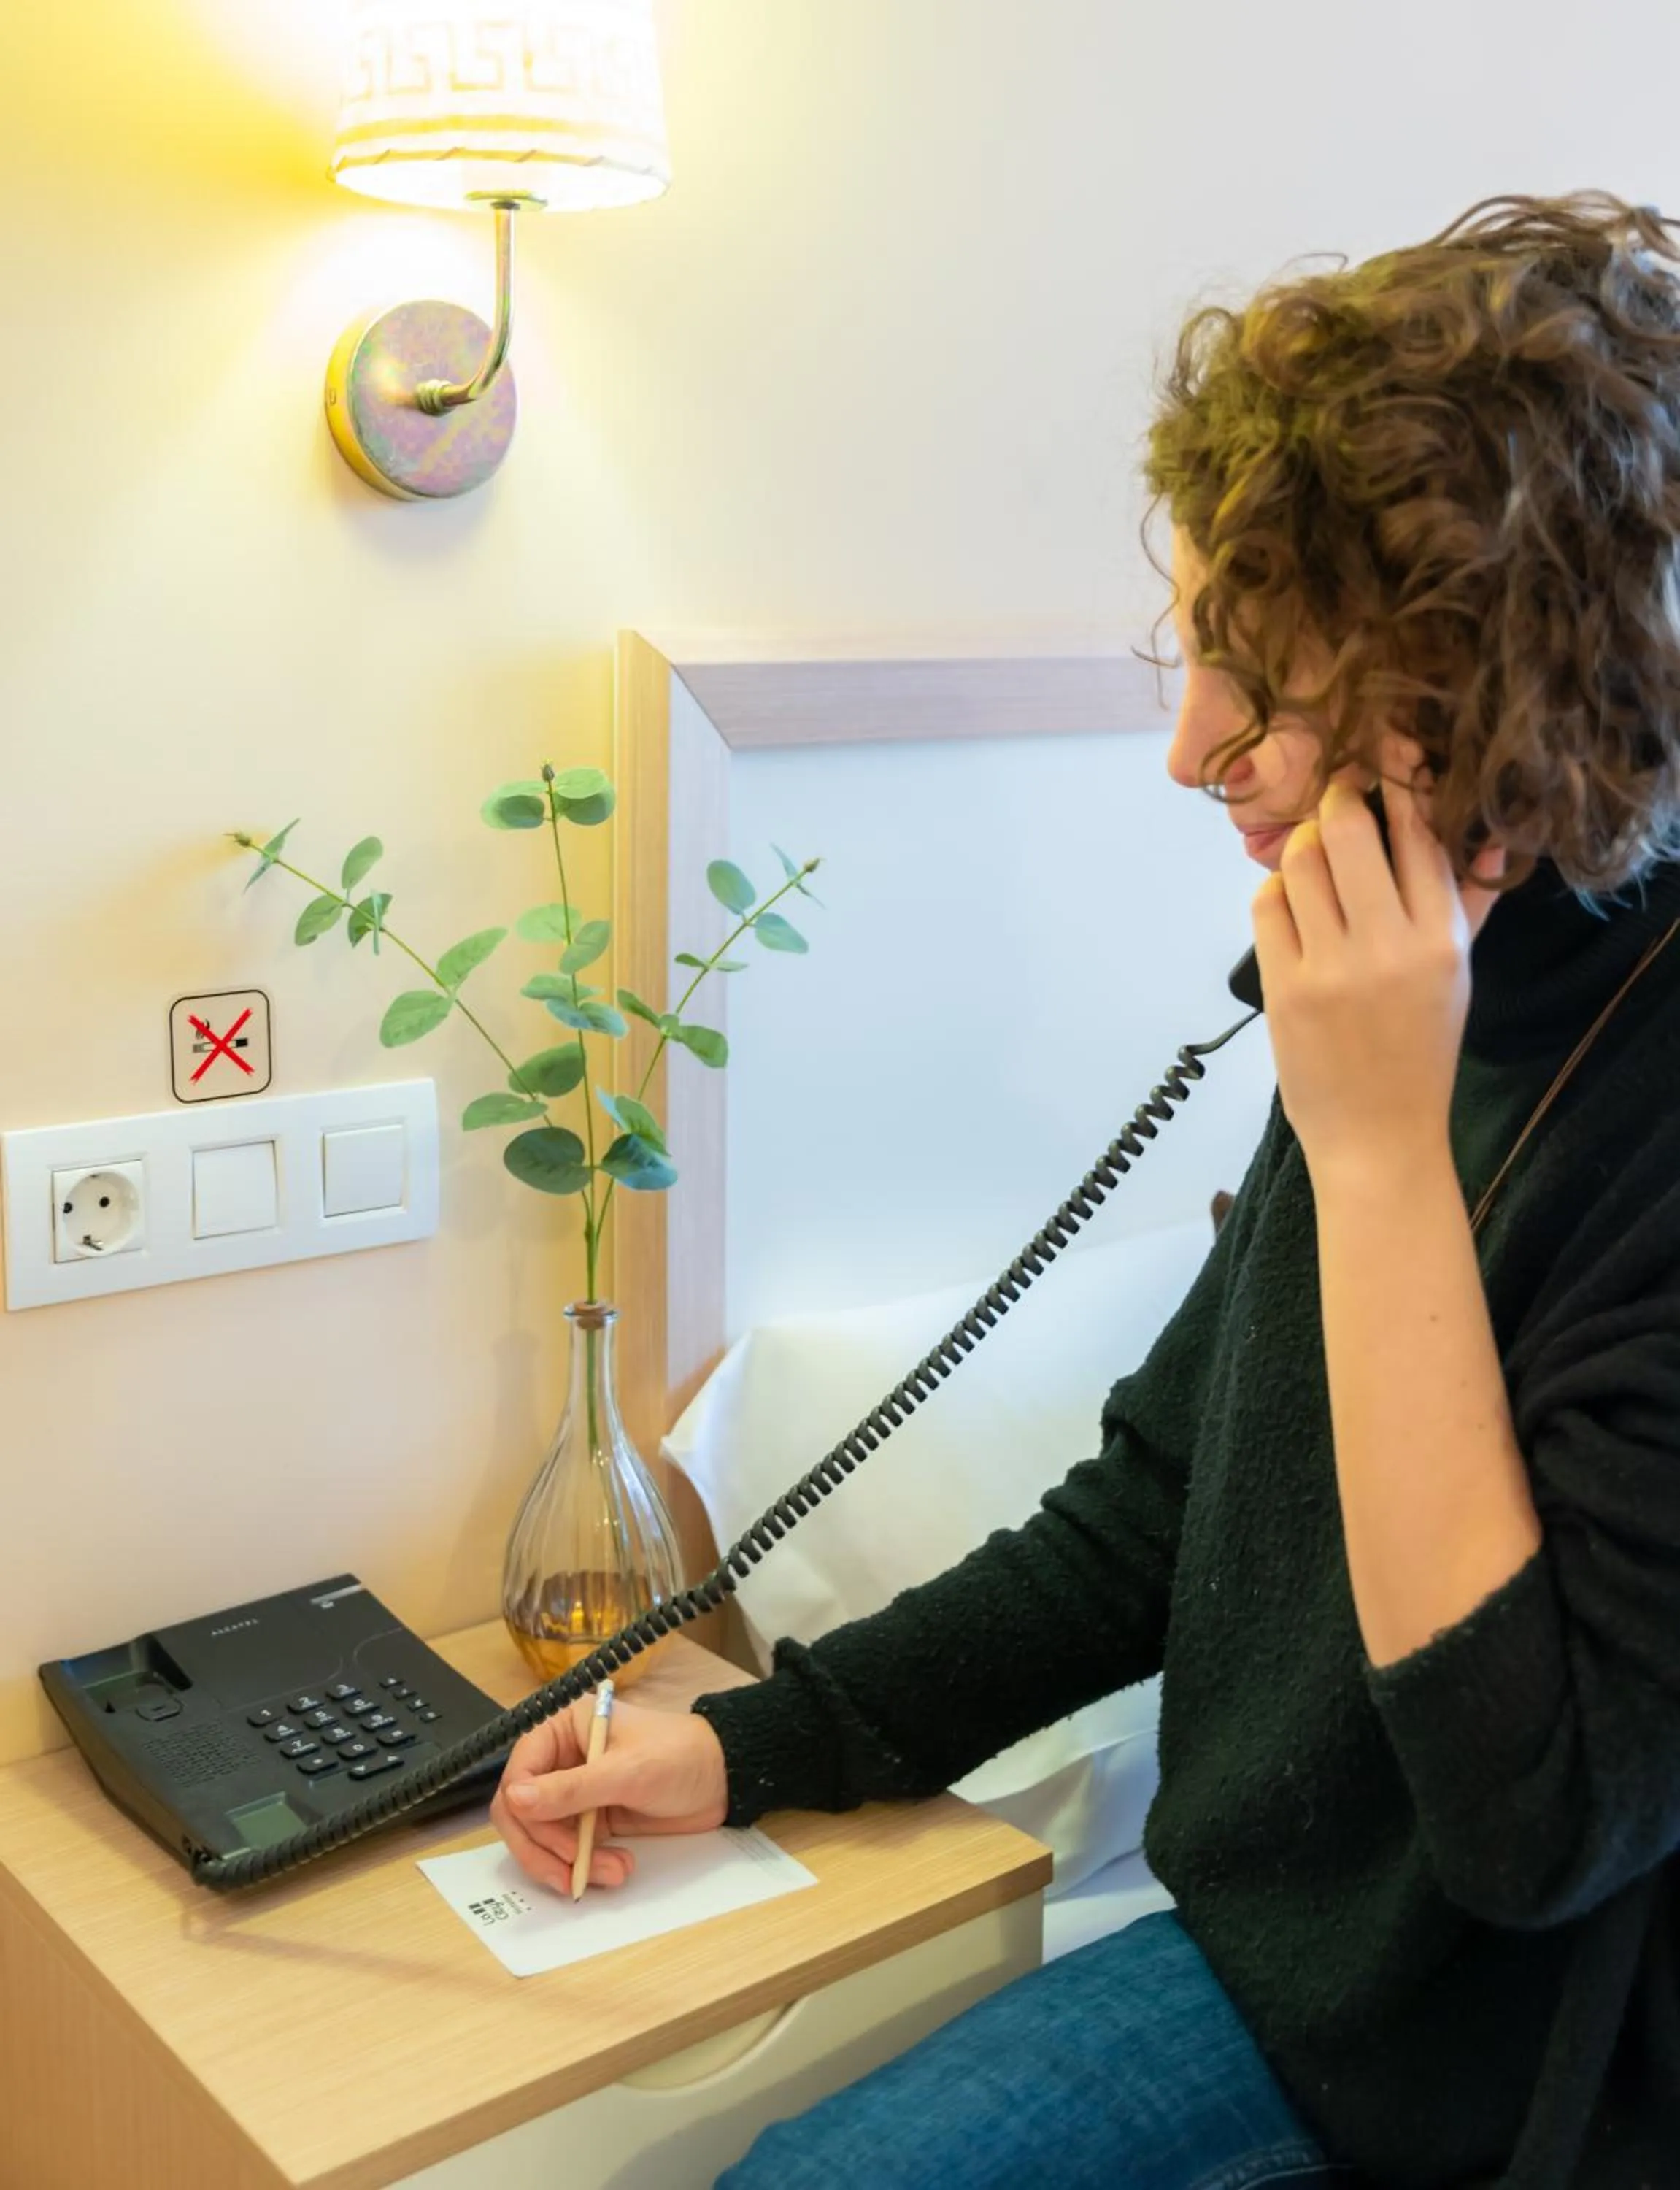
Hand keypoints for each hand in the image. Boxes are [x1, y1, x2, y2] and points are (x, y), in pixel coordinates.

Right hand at [489, 1692, 730, 1896]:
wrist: (722, 1779)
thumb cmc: (679, 1756)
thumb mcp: (627, 1772)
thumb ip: (571, 1788)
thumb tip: (514, 1799)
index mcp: (562, 1728)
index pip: (519, 1773)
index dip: (528, 1813)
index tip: (558, 1841)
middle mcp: (561, 1759)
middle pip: (521, 1812)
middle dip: (545, 1848)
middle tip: (573, 1873)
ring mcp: (574, 1792)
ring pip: (543, 1838)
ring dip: (570, 1863)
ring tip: (615, 1871)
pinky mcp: (590, 1820)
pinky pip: (568, 1850)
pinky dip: (586, 1866)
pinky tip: (618, 1869)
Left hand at [1251, 733, 1506, 1182]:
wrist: (1379, 1138)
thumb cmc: (1419, 1050)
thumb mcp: (1456, 974)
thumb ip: (1467, 901)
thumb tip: (1488, 833)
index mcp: (1443, 939)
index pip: (1420, 833)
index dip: (1398, 778)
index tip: (1384, 746)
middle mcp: (1389, 945)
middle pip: (1348, 830)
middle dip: (1336, 799)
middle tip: (1334, 795)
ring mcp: (1332, 967)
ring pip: (1299, 861)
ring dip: (1300, 847)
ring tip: (1312, 859)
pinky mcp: (1285, 988)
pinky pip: (1265, 905)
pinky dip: (1273, 892)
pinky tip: (1289, 906)